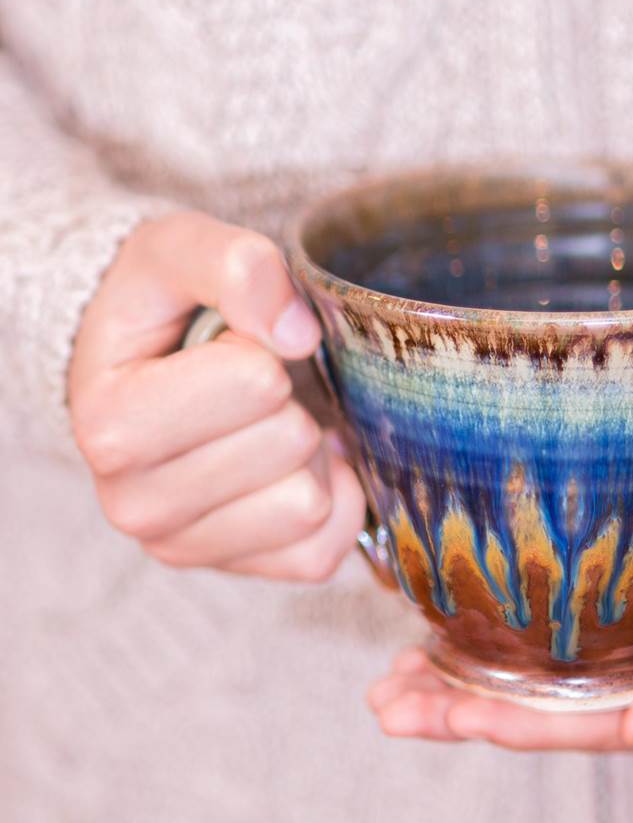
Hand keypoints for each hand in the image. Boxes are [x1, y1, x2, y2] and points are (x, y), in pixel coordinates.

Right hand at [69, 211, 365, 581]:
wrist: (146, 373)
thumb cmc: (164, 312)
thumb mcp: (181, 252)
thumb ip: (233, 265)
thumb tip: (295, 333)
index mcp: (112, 426)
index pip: (255, 382)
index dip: (259, 346)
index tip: (226, 345)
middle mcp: (135, 505)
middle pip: (289, 442)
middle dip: (287, 401)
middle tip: (250, 390)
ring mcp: (185, 548)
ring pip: (309, 502)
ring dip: (308, 452)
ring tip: (264, 427)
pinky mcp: (238, 571)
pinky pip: (323, 550)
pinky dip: (330, 500)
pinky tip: (293, 469)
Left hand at [368, 392, 632, 750]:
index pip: (594, 727)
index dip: (527, 728)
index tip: (460, 716)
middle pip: (544, 709)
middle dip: (466, 714)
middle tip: (393, 706)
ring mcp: (614, 635)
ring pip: (524, 677)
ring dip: (452, 688)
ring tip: (388, 688)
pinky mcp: (592, 591)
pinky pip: (526, 627)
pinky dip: (471, 638)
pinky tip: (420, 638)